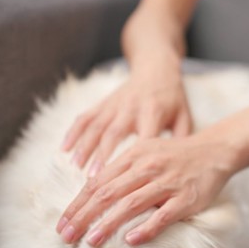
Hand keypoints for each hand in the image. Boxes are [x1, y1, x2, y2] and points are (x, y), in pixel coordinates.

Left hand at [55, 133, 237, 245]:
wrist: (214, 150)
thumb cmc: (174, 156)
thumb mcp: (144, 153)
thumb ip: (121, 170)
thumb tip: (91, 191)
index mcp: (133, 155)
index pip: (97, 182)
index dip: (78, 204)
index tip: (63, 223)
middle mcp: (147, 167)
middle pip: (108, 193)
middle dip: (84, 216)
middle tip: (66, 236)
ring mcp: (167, 183)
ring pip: (131, 203)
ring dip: (108, 223)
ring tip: (92, 240)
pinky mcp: (186, 198)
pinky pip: (163, 215)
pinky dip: (146, 228)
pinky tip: (131, 240)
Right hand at [61, 9, 191, 175]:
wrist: (156, 68)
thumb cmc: (173, 99)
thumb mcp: (184, 116)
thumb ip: (181, 141)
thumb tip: (176, 170)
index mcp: (153, 113)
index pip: (143, 138)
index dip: (134, 157)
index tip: (125, 179)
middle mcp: (131, 108)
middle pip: (114, 133)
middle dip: (102, 155)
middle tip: (93, 178)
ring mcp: (114, 104)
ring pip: (96, 126)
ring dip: (85, 146)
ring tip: (76, 166)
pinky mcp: (103, 103)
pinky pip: (85, 117)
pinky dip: (74, 132)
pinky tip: (64, 149)